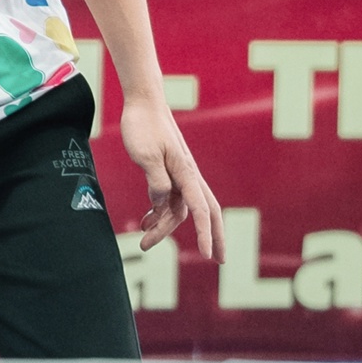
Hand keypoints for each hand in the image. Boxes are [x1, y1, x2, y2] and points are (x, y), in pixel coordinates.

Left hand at [119, 95, 225, 259]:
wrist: (143, 102)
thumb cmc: (144, 126)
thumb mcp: (146, 155)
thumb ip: (156, 182)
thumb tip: (163, 205)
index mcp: (186, 172)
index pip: (201, 210)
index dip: (205, 234)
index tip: (206, 255)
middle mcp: (187, 176)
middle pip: (206, 212)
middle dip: (214, 236)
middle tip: (218, 260)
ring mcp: (179, 174)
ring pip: (178, 209)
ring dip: (164, 227)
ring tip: (143, 243)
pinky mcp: (168, 172)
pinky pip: (168, 200)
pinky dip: (158, 213)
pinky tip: (144, 222)